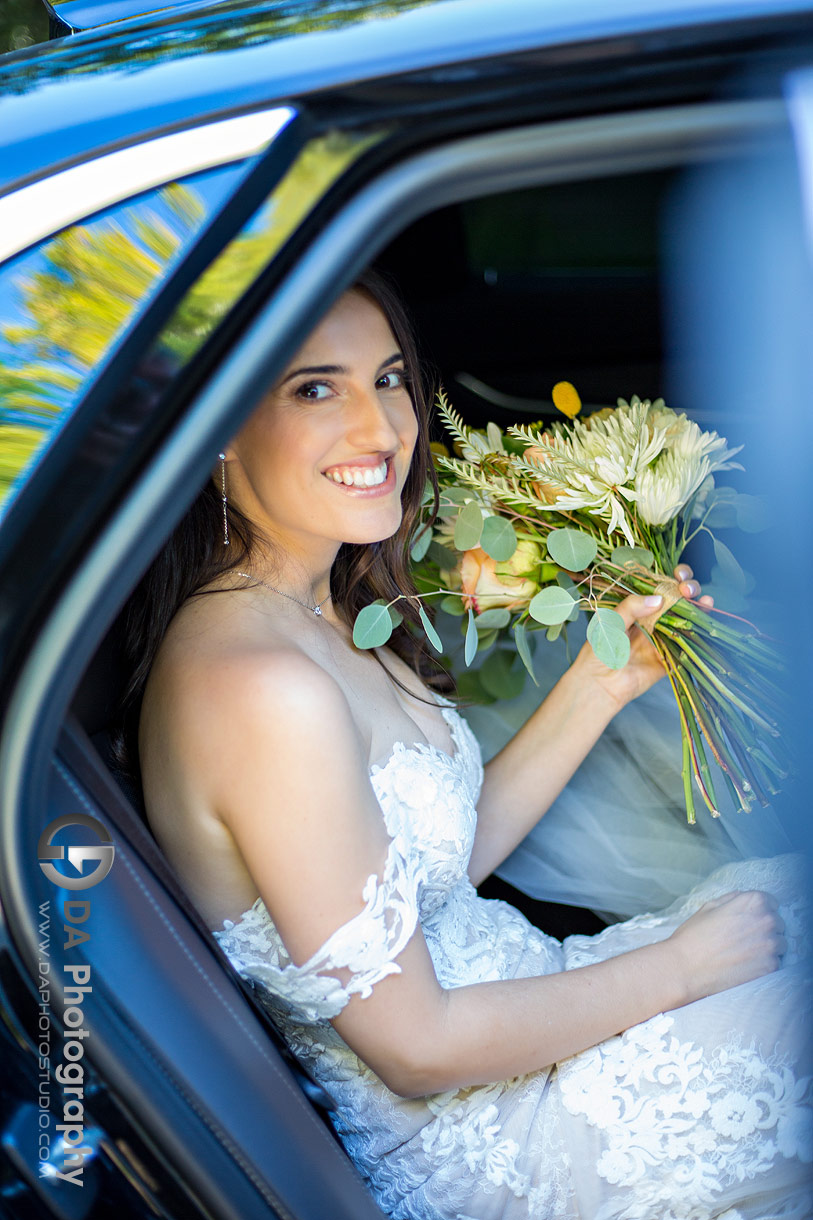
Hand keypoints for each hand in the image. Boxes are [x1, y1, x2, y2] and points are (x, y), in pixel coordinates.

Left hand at [574, 564, 713, 710]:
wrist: (599, 683)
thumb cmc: (599, 650)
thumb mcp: (611, 621)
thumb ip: (632, 607)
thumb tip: (659, 599)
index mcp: (637, 608)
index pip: (659, 587)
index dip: (672, 578)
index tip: (679, 575)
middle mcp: (652, 620)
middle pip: (677, 600)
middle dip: (688, 590)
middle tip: (687, 590)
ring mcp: (662, 638)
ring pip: (685, 620)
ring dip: (698, 609)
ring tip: (706, 601)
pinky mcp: (669, 657)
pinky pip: (687, 644)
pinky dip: (698, 634)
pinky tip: (705, 623)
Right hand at [667, 890, 785, 1003]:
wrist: (686, 968)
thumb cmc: (694, 936)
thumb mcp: (709, 907)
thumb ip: (732, 899)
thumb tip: (743, 897)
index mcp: (753, 901)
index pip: (771, 903)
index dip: (758, 912)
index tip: (748, 921)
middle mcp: (767, 920)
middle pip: (778, 923)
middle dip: (765, 929)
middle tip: (744, 939)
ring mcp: (771, 945)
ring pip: (780, 944)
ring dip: (767, 947)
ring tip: (745, 953)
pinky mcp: (771, 967)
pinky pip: (776, 962)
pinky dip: (764, 964)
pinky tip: (746, 965)